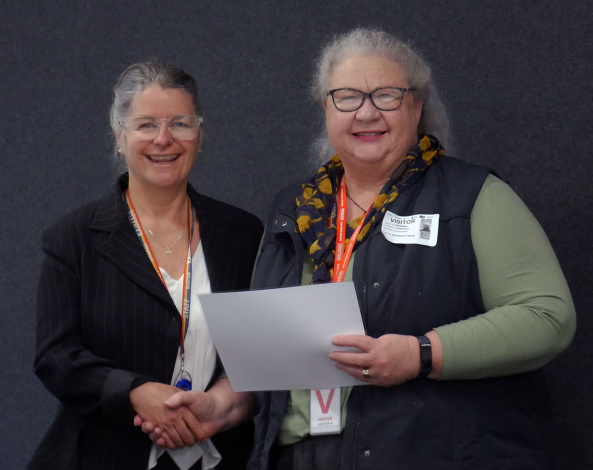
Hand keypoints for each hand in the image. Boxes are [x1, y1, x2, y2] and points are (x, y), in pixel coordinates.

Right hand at [135, 379, 251, 448]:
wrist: (218, 411)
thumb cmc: (205, 402)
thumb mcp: (192, 395)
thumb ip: (181, 397)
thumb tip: (168, 403)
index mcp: (176, 410)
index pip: (159, 416)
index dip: (150, 419)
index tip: (143, 421)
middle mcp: (175, 420)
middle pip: (157, 427)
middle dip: (150, 428)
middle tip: (146, 426)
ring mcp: (177, 429)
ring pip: (162, 435)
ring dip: (155, 435)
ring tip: (153, 432)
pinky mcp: (181, 437)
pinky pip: (170, 442)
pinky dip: (164, 443)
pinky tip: (161, 440)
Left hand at [329, 334, 419, 386]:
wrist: (417, 358)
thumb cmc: (401, 345)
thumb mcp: (384, 339)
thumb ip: (371, 344)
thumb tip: (356, 347)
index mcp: (378, 347)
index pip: (357, 342)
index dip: (344, 341)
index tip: (334, 341)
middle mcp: (377, 361)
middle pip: (353, 359)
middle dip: (340, 357)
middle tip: (331, 355)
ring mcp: (379, 373)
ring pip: (357, 372)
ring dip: (346, 368)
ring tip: (338, 364)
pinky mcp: (382, 382)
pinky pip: (365, 379)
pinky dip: (357, 375)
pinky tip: (351, 371)